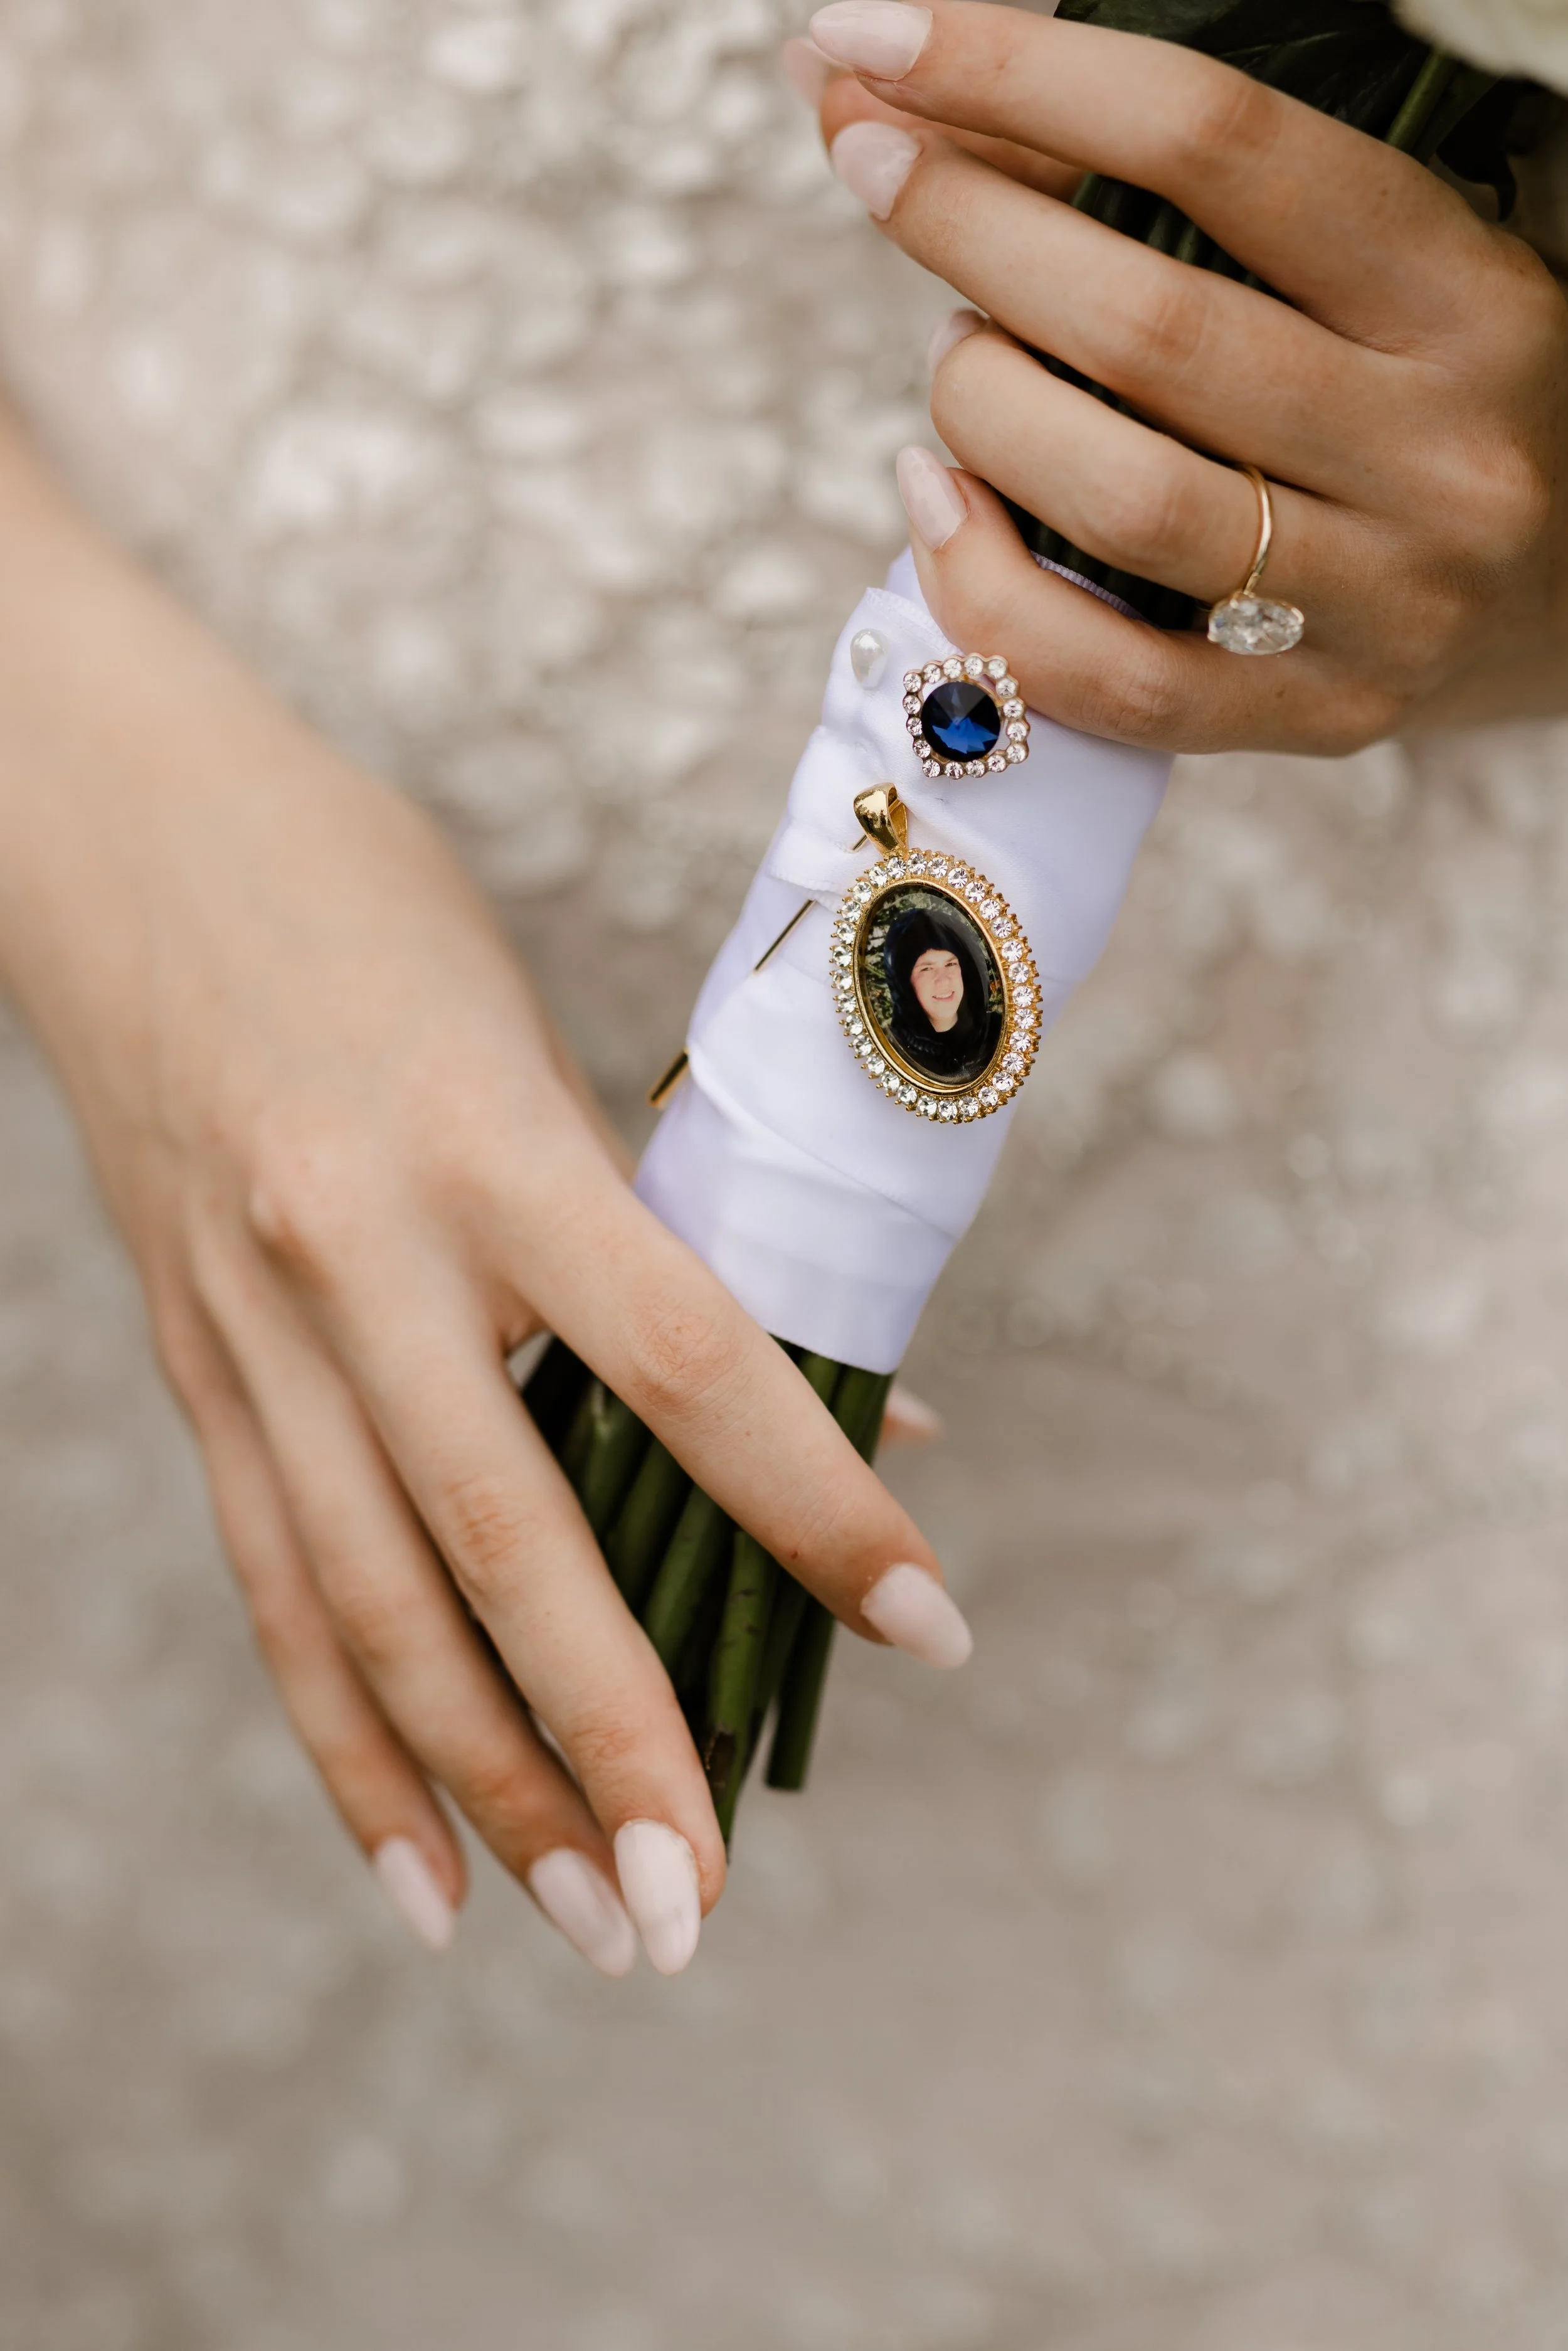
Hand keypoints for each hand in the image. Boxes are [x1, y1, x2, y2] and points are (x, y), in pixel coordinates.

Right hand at [0, 424, 966, 1976]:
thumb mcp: (543, 1037)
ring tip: (593, 1923)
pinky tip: (418, 1870)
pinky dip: (343, 1741)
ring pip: (372, 1603)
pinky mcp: (191, 1370)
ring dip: (487, 1785)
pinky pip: (273, 1586)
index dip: (813, 1505)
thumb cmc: (370, 912)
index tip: (927, 1625)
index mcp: (484, 1141)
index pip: (683, 1362)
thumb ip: (670, 1230)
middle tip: (703, 1901)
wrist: (122, 840)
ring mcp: (253, 1328)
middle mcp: (357, 1253)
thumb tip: (848, 1397)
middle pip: (502, 1539)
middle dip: (614, 1736)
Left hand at [803, 0, 1567, 752]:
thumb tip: (887, 93)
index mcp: (1461, 292)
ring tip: (956, 354)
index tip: (884, 37)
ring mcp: (1379, 604)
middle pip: (1146, 327)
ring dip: (979, 407)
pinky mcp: (1316, 719)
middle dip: (965, 228)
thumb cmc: (1431, 396)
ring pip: (1119, 504)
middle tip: (880, 169)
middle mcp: (1434, 450)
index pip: (1221, 144)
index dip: (1023, 76)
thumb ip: (1157, 189)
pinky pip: (1109, 680)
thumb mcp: (1360, 267)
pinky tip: (932, 501)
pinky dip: (982, 588)